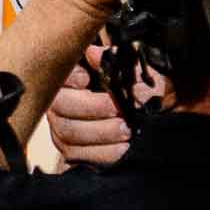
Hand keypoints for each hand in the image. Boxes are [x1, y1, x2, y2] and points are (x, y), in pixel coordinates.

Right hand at [45, 44, 161, 166]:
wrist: (152, 114)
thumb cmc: (137, 89)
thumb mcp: (130, 70)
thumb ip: (110, 60)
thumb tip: (92, 53)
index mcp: (70, 79)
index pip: (58, 76)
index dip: (69, 78)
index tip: (87, 79)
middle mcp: (60, 104)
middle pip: (61, 107)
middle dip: (92, 108)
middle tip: (118, 109)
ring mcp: (63, 129)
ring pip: (69, 133)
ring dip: (101, 132)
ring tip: (126, 130)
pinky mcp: (72, 153)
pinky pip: (80, 156)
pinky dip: (104, 152)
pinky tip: (122, 147)